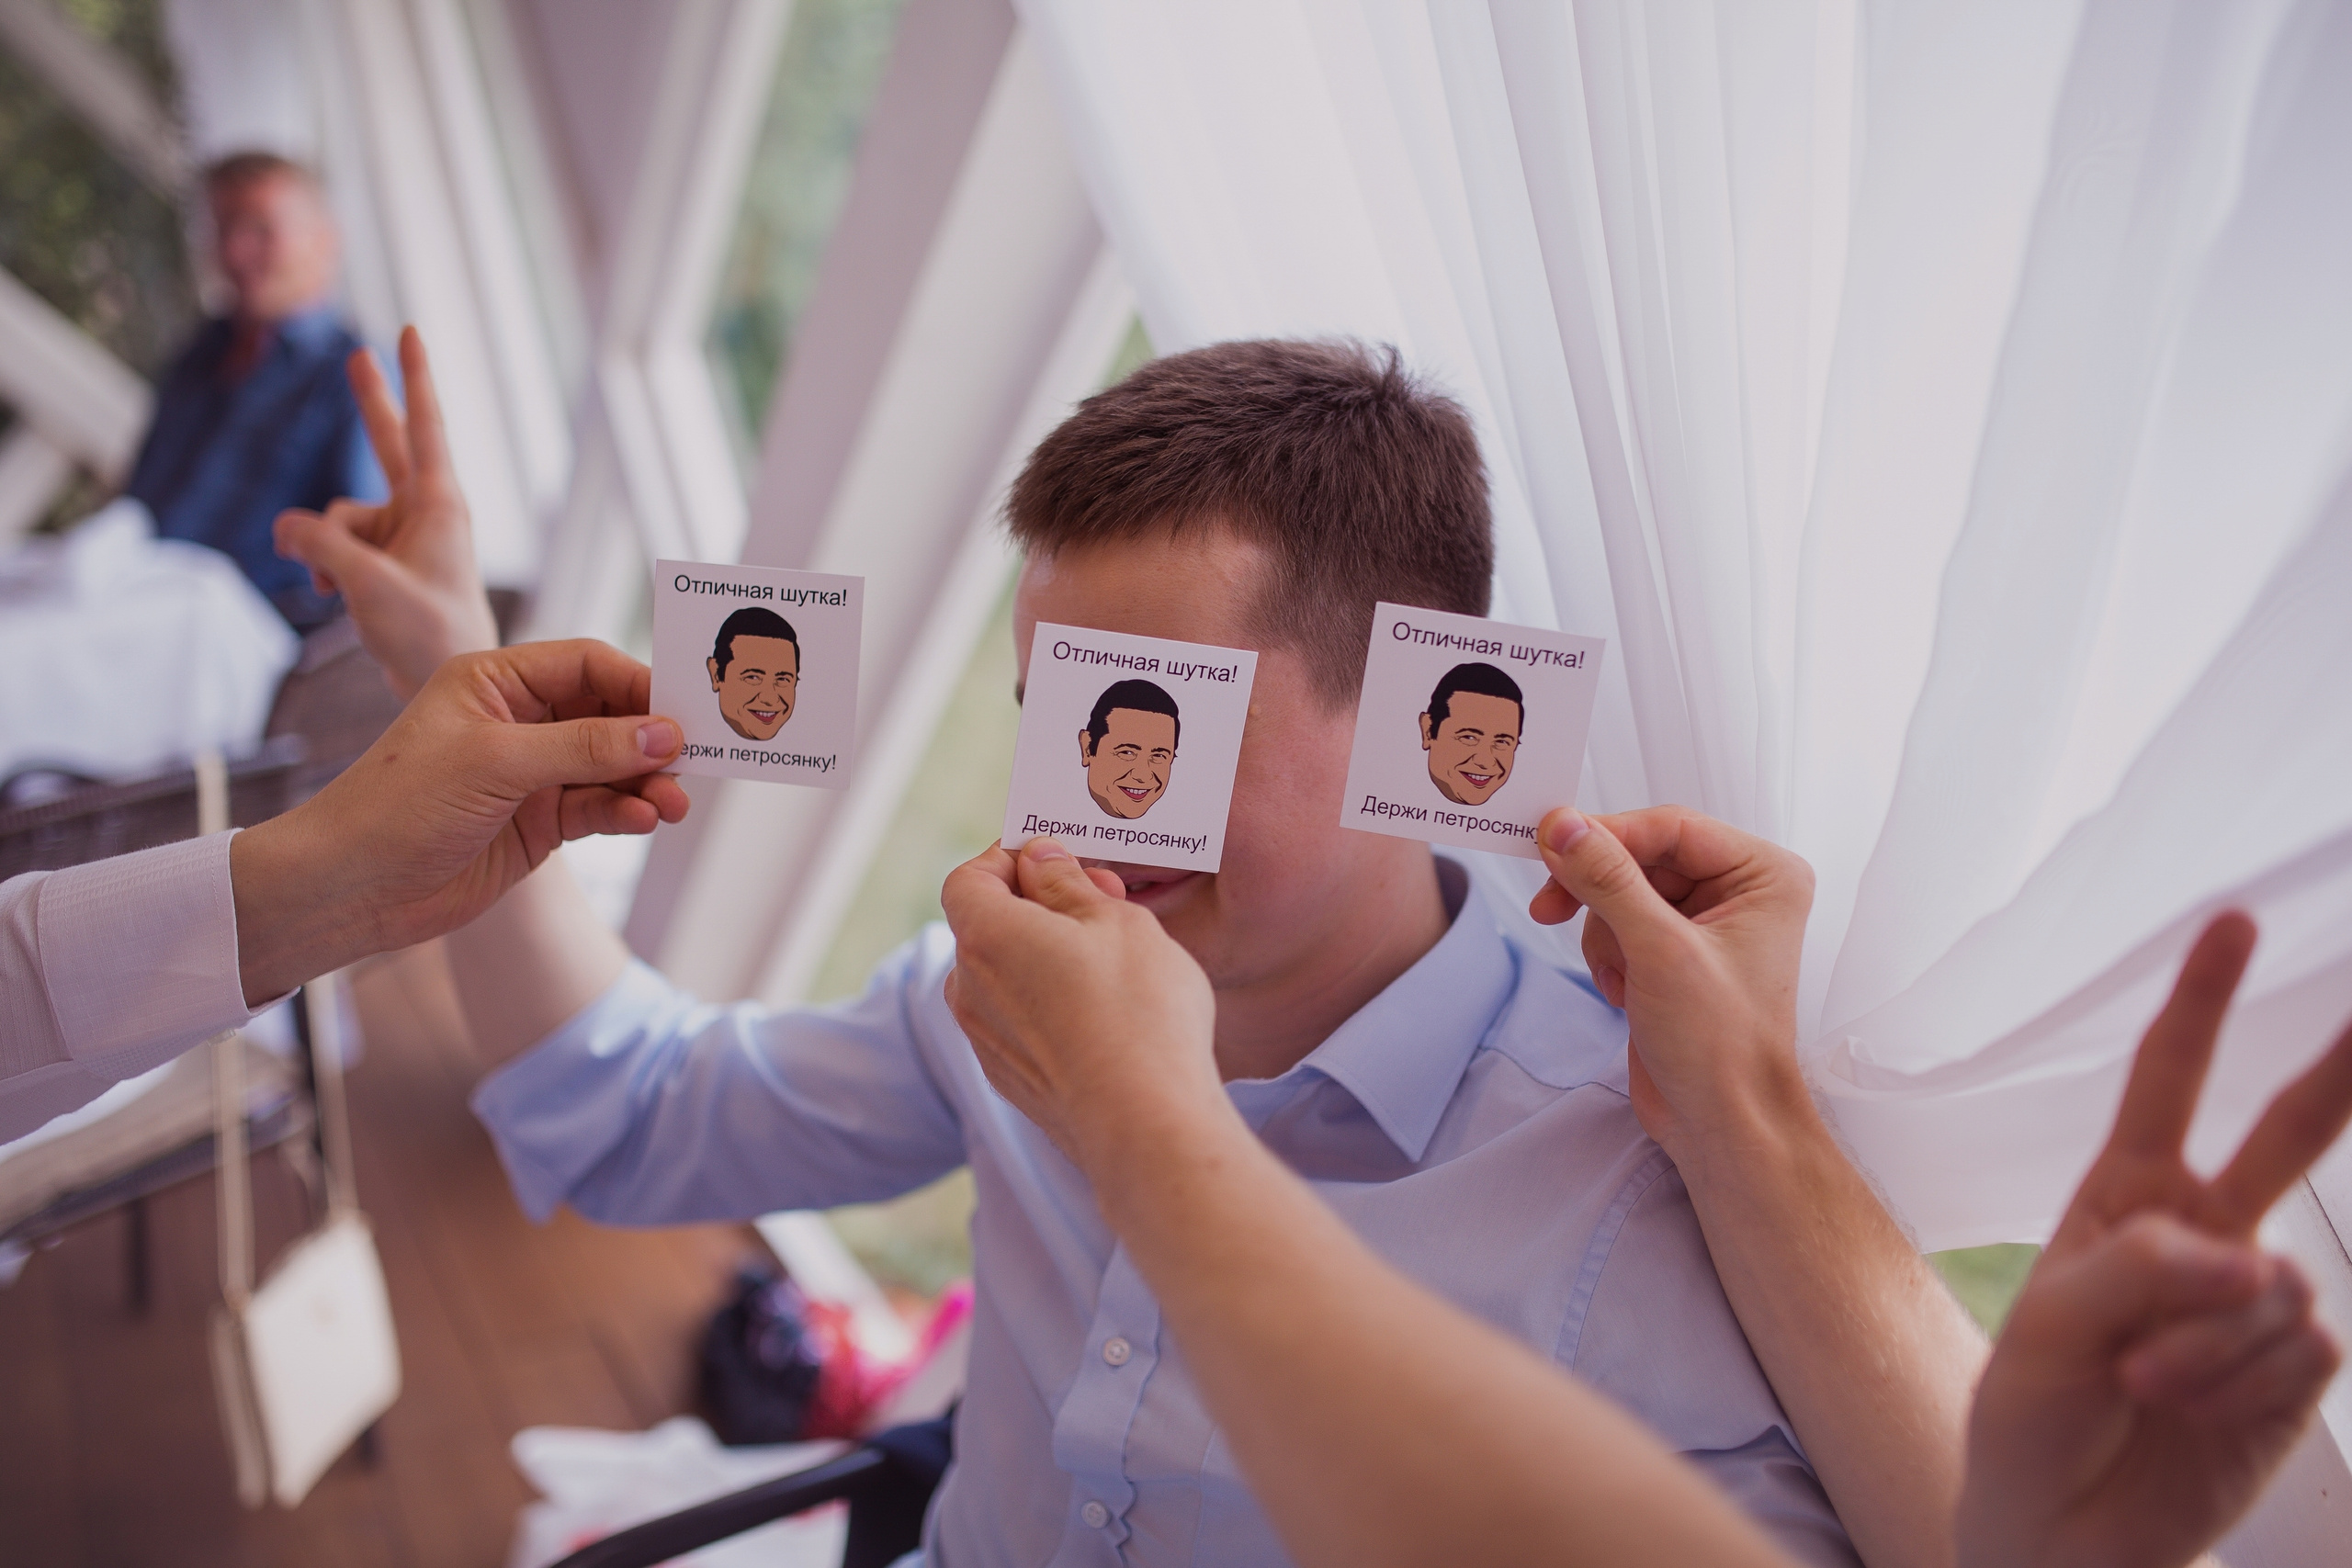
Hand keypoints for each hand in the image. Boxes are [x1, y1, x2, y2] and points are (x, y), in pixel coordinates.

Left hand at [229, 639, 689, 1002]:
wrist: (351, 888)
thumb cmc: (398, 805)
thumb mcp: (495, 763)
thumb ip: (585, 747)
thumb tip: (664, 735)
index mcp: (495, 682)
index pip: (586, 664)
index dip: (638, 684)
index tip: (683, 710)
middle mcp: (517, 721)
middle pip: (608, 715)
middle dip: (651, 738)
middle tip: (696, 758)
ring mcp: (530, 774)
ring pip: (610, 766)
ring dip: (646, 782)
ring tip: (673, 803)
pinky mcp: (537, 823)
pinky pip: (598, 808)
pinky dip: (625, 812)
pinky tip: (643, 820)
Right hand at [275, 326, 498, 697]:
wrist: (440, 684)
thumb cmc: (424, 633)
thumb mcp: (365, 581)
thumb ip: (319, 543)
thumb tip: (285, 528)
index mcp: (439, 505)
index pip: (425, 427)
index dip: (414, 378)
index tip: (411, 333)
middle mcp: (422, 512)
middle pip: (388, 444)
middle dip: (370, 403)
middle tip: (359, 353)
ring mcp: (400, 536)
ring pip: (337, 517)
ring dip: (324, 547)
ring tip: (341, 586)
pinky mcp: (381, 560)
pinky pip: (333, 545)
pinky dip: (324, 565)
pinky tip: (332, 592)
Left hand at [941, 836, 1222, 1173]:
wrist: (1145, 1124)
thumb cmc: (1137, 1011)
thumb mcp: (1115, 921)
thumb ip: (1066, 884)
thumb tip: (1038, 860)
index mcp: (985, 937)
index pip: (969, 878)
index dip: (1007, 858)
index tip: (1056, 857)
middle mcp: (969, 990)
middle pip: (987, 926)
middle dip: (1039, 904)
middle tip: (1105, 899)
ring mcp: (986, 1041)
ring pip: (1005, 976)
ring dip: (1046, 954)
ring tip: (1114, 957)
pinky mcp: (1011, 1081)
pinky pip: (1019, 1021)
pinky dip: (1049, 1002)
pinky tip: (1106, 1012)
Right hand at [1530, 806, 1815, 1157]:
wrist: (1721, 1125)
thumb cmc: (1718, 1044)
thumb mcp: (1658, 949)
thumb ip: (1607, 879)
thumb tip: (1561, 824)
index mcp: (1762, 874)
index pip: (1669, 827)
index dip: (1605, 834)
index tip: (1547, 842)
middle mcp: (1739, 890)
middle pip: (1640, 856)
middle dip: (1599, 893)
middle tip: (1550, 907)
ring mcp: (1705, 924)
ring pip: (1621, 891)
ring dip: (1604, 934)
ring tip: (1621, 979)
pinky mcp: (1674, 954)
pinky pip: (1618, 924)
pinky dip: (1607, 955)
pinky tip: (1623, 993)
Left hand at [1958, 913, 2351, 1567]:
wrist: (2062, 1527)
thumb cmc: (2036, 1414)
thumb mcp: (2049, 1327)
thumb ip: (2141, 1270)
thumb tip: (2255, 1256)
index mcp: (2125, 1198)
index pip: (2167, 1083)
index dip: (2201, 1004)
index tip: (2231, 922)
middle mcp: (2200, 1233)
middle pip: (2284, 1134)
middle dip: (2336, 1071)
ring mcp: (2253, 1299)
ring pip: (2274, 1280)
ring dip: (2205, 1340)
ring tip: (2140, 1385)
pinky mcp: (2294, 1370)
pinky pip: (2294, 1349)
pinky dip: (2234, 1382)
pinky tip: (2188, 1410)